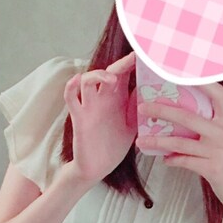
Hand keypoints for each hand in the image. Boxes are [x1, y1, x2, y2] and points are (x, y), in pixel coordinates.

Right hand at [63, 52, 137, 184]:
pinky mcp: (79, 118)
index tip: (145, 54)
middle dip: (121, 63)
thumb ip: (138, 108)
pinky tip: (77, 79)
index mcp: (117, 99)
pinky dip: (71, 87)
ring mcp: (89, 107)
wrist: (98, 168)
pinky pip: (71, 98)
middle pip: (109, 72)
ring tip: (111, 79)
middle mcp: (103, 99)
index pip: (124, 74)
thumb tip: (151, 90)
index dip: (133, 63)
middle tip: (133, 58)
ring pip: (88, 80)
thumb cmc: (113, 146)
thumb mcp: (132, 125)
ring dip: (98, 74)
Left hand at [137, 82, 222, 220]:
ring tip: (142, 141)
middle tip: (143, 108)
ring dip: (158, 141)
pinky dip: (172, 160)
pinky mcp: (213, 168)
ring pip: (181, 142)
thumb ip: (208, 127)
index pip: (217, 93)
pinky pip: (185, 161)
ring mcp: (218, 150)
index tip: (180, 72)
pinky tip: (164, 159)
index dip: (202, 80)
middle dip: (162, 110)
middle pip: (188, 116)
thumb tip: (178, 118)